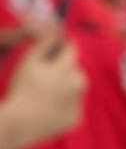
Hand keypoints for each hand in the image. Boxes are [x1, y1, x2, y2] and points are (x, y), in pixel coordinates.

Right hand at [0, 31, 84, 148]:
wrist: (22, 122)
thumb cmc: (22, 88)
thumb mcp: (30, 60)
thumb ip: (46, 43)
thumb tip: (57, 26)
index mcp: (67, 68)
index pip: (72, 48)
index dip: (63, 45)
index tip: (56, 45)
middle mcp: (79, 85)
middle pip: (75, 69)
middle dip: (63, 67)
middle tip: (44, 72)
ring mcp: (79, 104)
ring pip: (76, 87)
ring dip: (65, 85)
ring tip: (44, 90)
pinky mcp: (76, 119)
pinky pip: (73, 105)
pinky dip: (64, 103)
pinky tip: (47, 105)